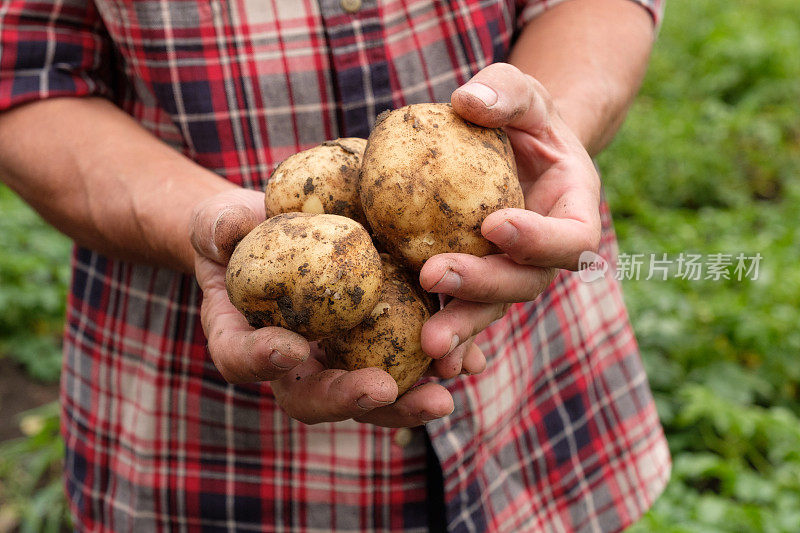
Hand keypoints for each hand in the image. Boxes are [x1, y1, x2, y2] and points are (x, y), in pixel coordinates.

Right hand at [190, 189, 453, 426]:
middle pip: (319, 397)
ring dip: (411, 395)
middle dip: (354, 399)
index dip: (262, 360)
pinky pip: (408, 356)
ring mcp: (339, 356)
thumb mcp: (219, 221)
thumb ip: (217, 228)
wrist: (279, 232)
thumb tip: (227, 230)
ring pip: (373, 389)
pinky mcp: (379, 338)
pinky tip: (472, 357)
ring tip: (448, 384)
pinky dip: (440, 357)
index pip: (242, 360)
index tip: (290, 348)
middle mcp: (296, 362)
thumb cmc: (240, 229)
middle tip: (387, 391)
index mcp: (246, 338)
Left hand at [419, 63, 601, 369]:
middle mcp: (545, 255)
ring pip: (491, 308)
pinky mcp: (475, 282)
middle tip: (435, 275)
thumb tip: (467, 100)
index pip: (571, 239)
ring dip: (460, 325)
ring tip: (427, 344)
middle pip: (525, 283)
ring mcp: (510, 273)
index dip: (538, 239)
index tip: (494, 224)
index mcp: (572, 213)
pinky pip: (462, 309)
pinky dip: (446, 334)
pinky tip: (419, 355)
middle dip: (483, 285)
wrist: (514, 152)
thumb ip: (506, 92)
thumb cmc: (524, 119)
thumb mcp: (524, 95)